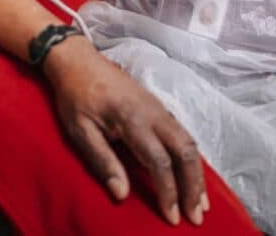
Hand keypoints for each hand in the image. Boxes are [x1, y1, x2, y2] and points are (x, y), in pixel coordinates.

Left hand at [43, 38, 207, 226]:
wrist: (77, 60)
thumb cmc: (75, 95)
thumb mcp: (79, 129)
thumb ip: (102, 160)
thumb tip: (122, 194)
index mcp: (132, 118)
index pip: (159, 161)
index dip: (168, 191)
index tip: (171, 216)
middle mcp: (153, 112)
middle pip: (185, 151)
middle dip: (193, 186)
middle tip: (195, 216)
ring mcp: (158, 107)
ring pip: (189, 142)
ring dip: (197, 173)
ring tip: (200, 202)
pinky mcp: (158, 106)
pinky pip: (183, 134)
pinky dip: (191, 158)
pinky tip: (191, 175)